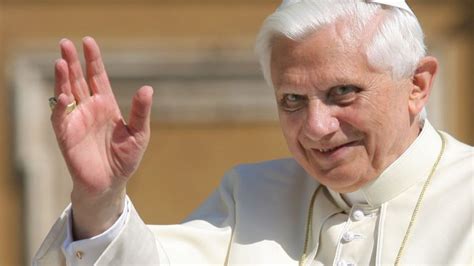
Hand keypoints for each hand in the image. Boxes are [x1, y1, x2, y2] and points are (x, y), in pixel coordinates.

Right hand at [51, 37, 152, 238]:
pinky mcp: (66, 136)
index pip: (97, 77)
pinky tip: (64, 95)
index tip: (88, 41)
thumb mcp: (139, 133)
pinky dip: (60, 107)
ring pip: (66, 93)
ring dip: (62, 78)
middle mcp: (89, 108)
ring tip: (60, 61)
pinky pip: (60, 118)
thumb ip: (141, 112)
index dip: (93, 60)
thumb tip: (148, 88)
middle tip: (65, 42)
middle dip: (71, 62)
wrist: (111, 183)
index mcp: (106, 104)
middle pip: (78, 80)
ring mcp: (76, 120)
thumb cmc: (125, 158)